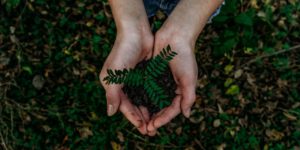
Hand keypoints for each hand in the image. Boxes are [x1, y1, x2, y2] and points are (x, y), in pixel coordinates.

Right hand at [99, 0, 153, 134]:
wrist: (136, 31)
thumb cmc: (123, 51)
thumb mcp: (115, 73)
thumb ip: (112, 93)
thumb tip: (110, 113)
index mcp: (112, 84)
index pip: (122, 105)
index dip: (132, 117)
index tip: (142, 127)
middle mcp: (121, 83)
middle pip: (132, 105)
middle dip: (141, 117)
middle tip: (151, 129)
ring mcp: (133, 79)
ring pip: (140, 99)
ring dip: (147, 110)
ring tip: (155, 122)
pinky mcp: (143, 74)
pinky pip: (147, 90)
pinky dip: (152, 99)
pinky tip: (159, 106)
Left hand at [146, 25, 197, 135]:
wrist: (175, 36)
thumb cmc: (185, 56)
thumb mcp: (189, 78)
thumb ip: (189, 97)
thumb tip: (186, 115)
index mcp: (181, 90)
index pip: (172, 109)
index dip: (164, 119)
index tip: (154, 125)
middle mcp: (171, 88)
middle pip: (162, 107)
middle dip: (155, 118)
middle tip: (146, 128)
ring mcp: (161, 82)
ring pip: (153, 100)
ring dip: (147, 110)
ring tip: (139, 120)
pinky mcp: (152, 74)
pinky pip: (146, 88)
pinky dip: (142, 97)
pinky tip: (135, 103)